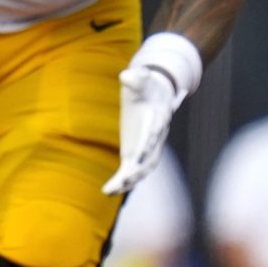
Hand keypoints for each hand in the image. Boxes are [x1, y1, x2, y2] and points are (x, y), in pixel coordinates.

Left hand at [103, 64, 187, 195]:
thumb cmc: (146, 84)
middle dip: (137, 169)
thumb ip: (136, 79)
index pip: (152, 133)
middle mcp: (156, 136)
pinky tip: (110, 190)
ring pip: (144, 167)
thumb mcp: (141, 79)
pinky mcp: (143, 151)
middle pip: (149, 156)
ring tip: (111, 190)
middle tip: (121, 180)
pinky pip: (136, 168)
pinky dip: (126, 180)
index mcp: (157, 118)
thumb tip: (126, 76)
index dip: (146, 145)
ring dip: (130, 180)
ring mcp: (151, 146)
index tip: (136, 158)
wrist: (157, 91)